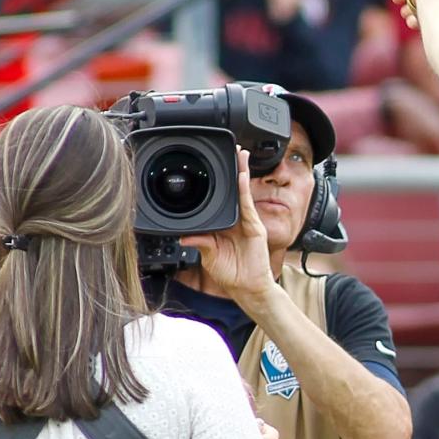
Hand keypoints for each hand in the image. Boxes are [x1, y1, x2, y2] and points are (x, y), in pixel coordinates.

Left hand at [180, 149, 276, 307]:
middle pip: (235, 191)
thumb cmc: (231, 273)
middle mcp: (237, 221)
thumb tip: (183, 236)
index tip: (216, 167)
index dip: (221, 184)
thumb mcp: (209, 256)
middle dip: (235, 171)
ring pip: (243, 193)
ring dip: (242, 173)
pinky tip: (242, 176)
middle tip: (233, 151)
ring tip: (241, 155)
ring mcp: (247, 222)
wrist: (247, 288)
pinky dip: (244, 190)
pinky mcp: (254, 227)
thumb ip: (199, 243)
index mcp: (225, 226)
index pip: (221, 200)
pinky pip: (248, 205)